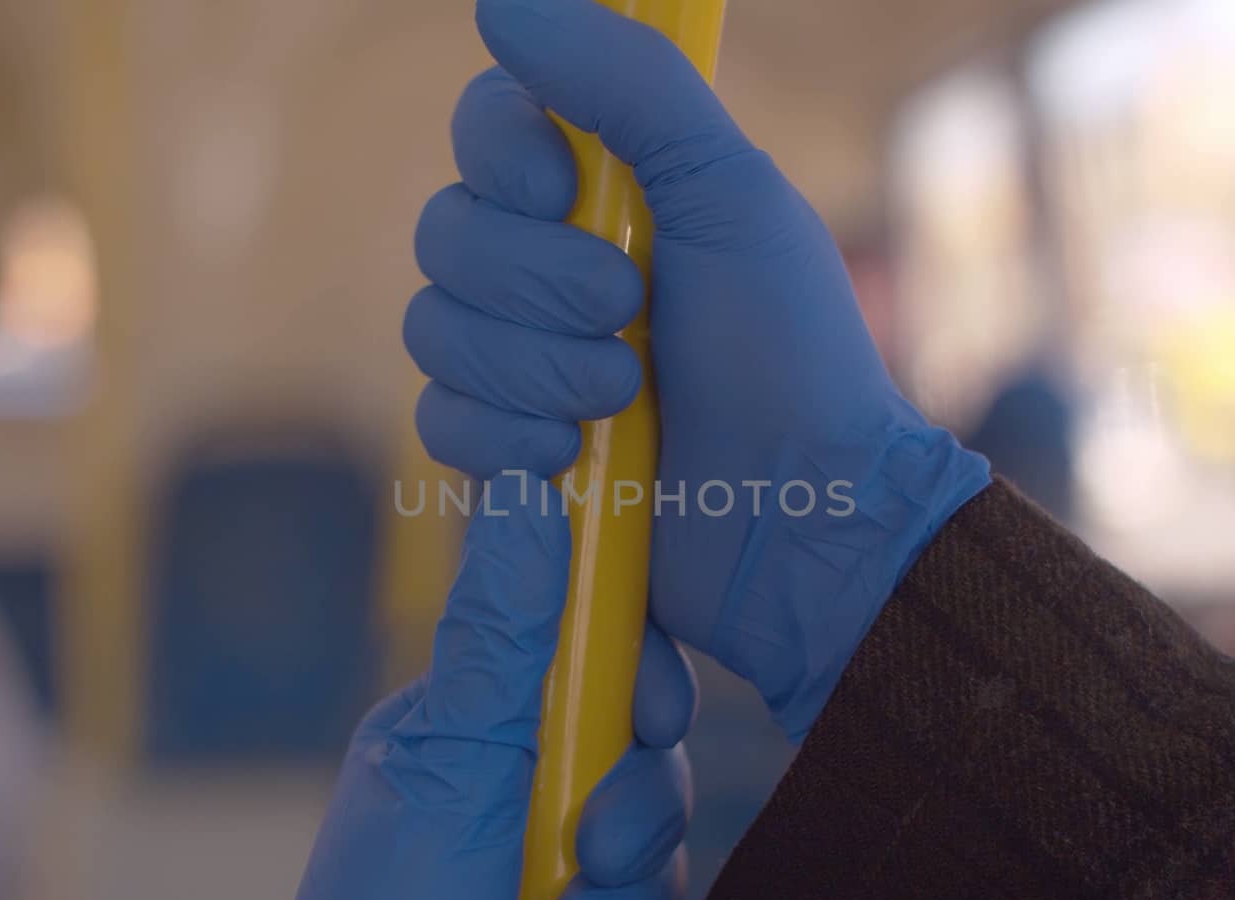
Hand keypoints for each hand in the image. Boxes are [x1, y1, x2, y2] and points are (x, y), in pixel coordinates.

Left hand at [261, 481, 694, 899]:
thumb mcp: (453, 767)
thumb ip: (505, 638)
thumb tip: (524, 483)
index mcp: (478, 721)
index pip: (589, 649)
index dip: (641, 669)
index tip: (653, 707)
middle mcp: (519, 780)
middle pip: (643, 746)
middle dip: (635, 804)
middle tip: (587, 854)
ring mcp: (550, 860)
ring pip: (659, 836)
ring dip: (628, 895)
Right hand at [408, 0, 990, 739]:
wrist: (803, 514)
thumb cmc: (789, 351)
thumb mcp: (731, 194)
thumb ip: (630, 86)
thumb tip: (502, 1)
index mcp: (605, 192)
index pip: (484, 130)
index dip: (503, 159)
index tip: (561, 192)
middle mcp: (548, 266)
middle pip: (444, 234)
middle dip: (538, 286)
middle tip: (632, 317)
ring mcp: (522, 362)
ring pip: (432, 329)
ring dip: (531, 367)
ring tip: (628, 399)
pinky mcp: (506, 450)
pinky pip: (440, 422)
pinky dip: (506, 440)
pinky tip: (578, 459)